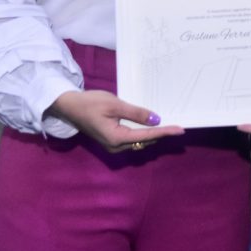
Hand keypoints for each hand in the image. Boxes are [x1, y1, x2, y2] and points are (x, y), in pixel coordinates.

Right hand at [47, 90, 183, 152]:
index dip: (165, 132)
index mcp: (117, 138)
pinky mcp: (110, 141)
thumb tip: (156, 119)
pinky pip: (131, 140)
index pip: (147, 135)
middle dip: (161, 135)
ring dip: (153, 135)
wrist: (69, 106)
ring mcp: (112, 146)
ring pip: (138, 142)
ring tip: (168, 128)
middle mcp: (116, 147)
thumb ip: (136, 113)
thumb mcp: (115, 105)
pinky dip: (142, 134)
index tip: (180, 130)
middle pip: (144, 141)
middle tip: (177, 128)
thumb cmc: (90, 103)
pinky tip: (150, 127)